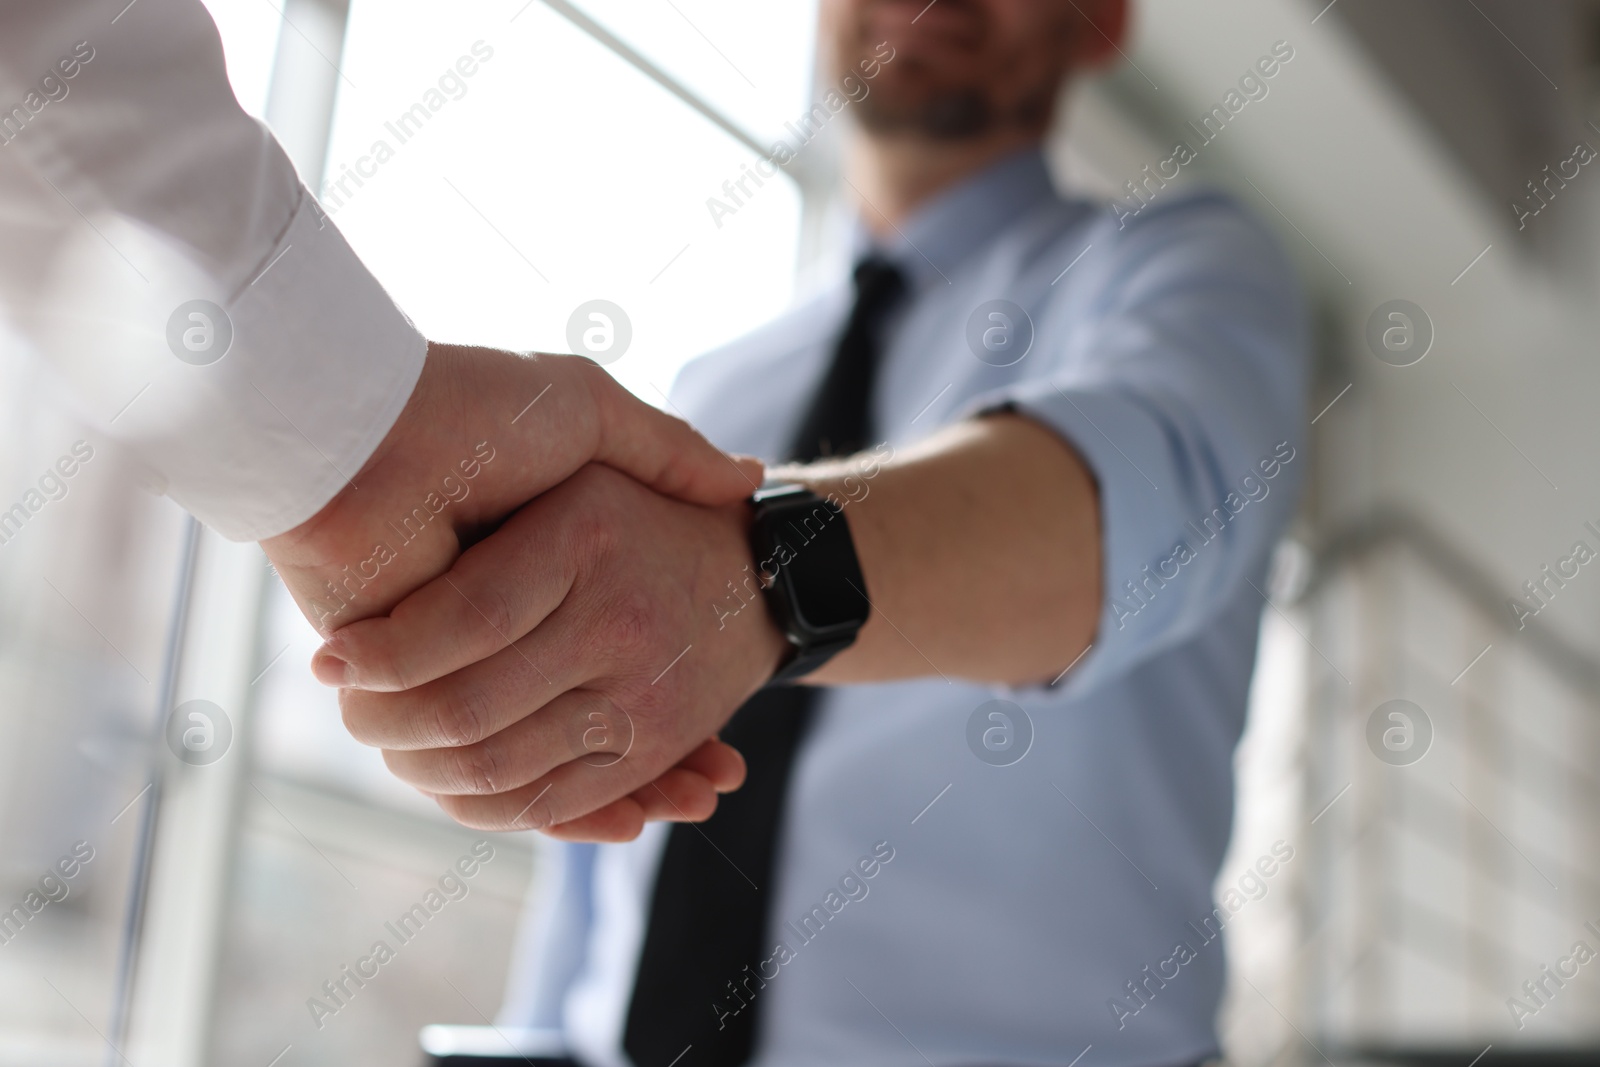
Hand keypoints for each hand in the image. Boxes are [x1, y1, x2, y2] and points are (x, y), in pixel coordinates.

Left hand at [262, 343, 763, 835]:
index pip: (625, 650)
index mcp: (550, 567)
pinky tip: (635, 813)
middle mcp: (516, 625)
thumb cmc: (478, 410)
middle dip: (667, 754)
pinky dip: (562, 806)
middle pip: (598, 716)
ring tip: (701, 798)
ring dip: (630, 789)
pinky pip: (501, 775)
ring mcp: (472, 664)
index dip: (685, 687)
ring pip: (558, 757)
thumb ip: (663, 448)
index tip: (733, 719)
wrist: (362, 423)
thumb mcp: (588, 414)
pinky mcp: (423, 694)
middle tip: (720, 784)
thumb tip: (746, 481)